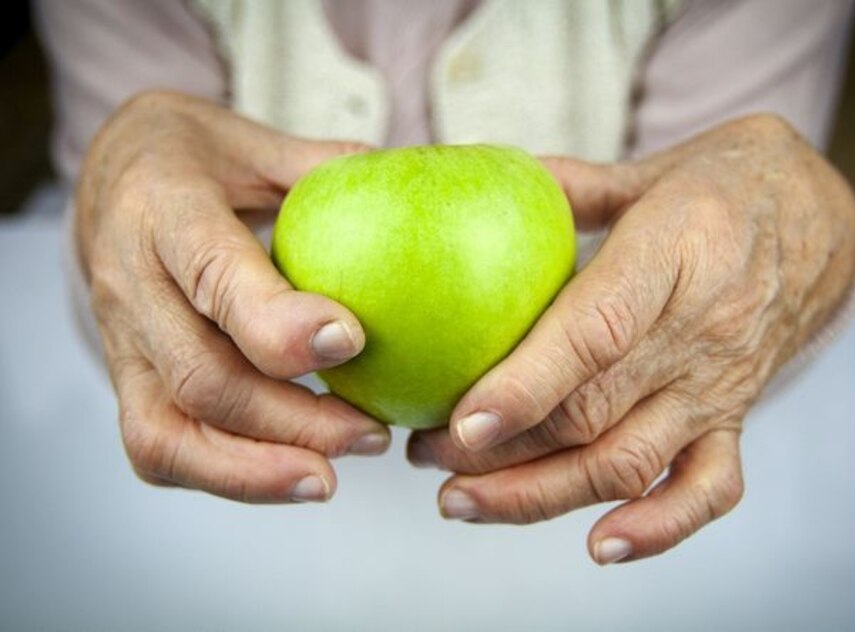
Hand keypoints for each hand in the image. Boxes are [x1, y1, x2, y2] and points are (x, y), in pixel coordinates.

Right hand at [77, 90, 389, 502]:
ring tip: (333, 475)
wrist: (108, 175)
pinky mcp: (125, 377)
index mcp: (164, 208)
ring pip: (169, 430)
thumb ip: (324, 168)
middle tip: (370, 432)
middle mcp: (130, 282)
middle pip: (201, 375)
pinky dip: (226, 475)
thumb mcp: (253, 139)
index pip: (213, 274)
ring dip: (257, 468)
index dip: (278, 322)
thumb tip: (412, 185)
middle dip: (292, 419)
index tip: (351, 341)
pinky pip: (158, 447)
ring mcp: (120, 339)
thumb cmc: (192, 157)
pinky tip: (293, 474)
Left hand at [408, 114, 854, 562]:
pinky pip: (708, 490)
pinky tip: (599, 545)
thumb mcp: (647, 169)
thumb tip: (477, 187)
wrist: (817, 219)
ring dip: (541, 495)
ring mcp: (720, 384)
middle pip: (595, 413)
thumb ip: (566, 186)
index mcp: (675, 252)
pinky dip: (658, 528)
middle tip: (425, 455)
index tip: (463, 421)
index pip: (598, 331)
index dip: (529, 383)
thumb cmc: (723, 186)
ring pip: (630, 463)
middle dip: (501, 452)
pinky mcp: (735, 417)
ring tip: (464, 500)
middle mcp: (701, 330)